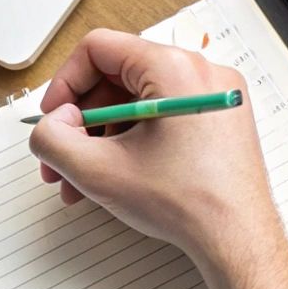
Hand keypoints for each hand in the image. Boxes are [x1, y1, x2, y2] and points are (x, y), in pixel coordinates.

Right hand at [29, 30, 286, 268]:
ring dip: (104, 138)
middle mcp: (199, 73)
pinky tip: (115, 177)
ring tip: (84, 179)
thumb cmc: (188, 204)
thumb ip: (54, 139)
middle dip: (81, 121)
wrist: (238, 239)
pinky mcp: (220, 119)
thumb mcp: (99, 171)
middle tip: (62, 156)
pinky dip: (135, 141)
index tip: (54, 117)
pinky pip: (164, 116)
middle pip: (118, 78)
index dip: (65, 83)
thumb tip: (49, 125)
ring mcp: (214, 96)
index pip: (98, 49)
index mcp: (172, 68)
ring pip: (139, 102)